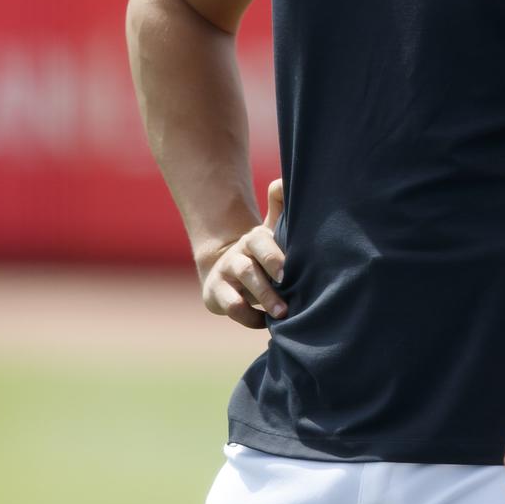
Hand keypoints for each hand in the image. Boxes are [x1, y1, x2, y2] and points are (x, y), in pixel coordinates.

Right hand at [197, 178, 285, 328]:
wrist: (226, 268)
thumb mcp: (272, 229)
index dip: (272, 256)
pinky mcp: (216, 295)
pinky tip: (266, 322)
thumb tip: (284, 180)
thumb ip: (281, 207)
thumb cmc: (263, 250)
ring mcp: (226, 275)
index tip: (287, 273)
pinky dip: (249, 317)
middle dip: (267, 285)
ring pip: (238, 290)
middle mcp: (238, 256)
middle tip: (287, 297)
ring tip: (283, 314)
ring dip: (261, 300)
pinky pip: (231, 307)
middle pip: (248, 268)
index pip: (260, 241)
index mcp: (254, 239)